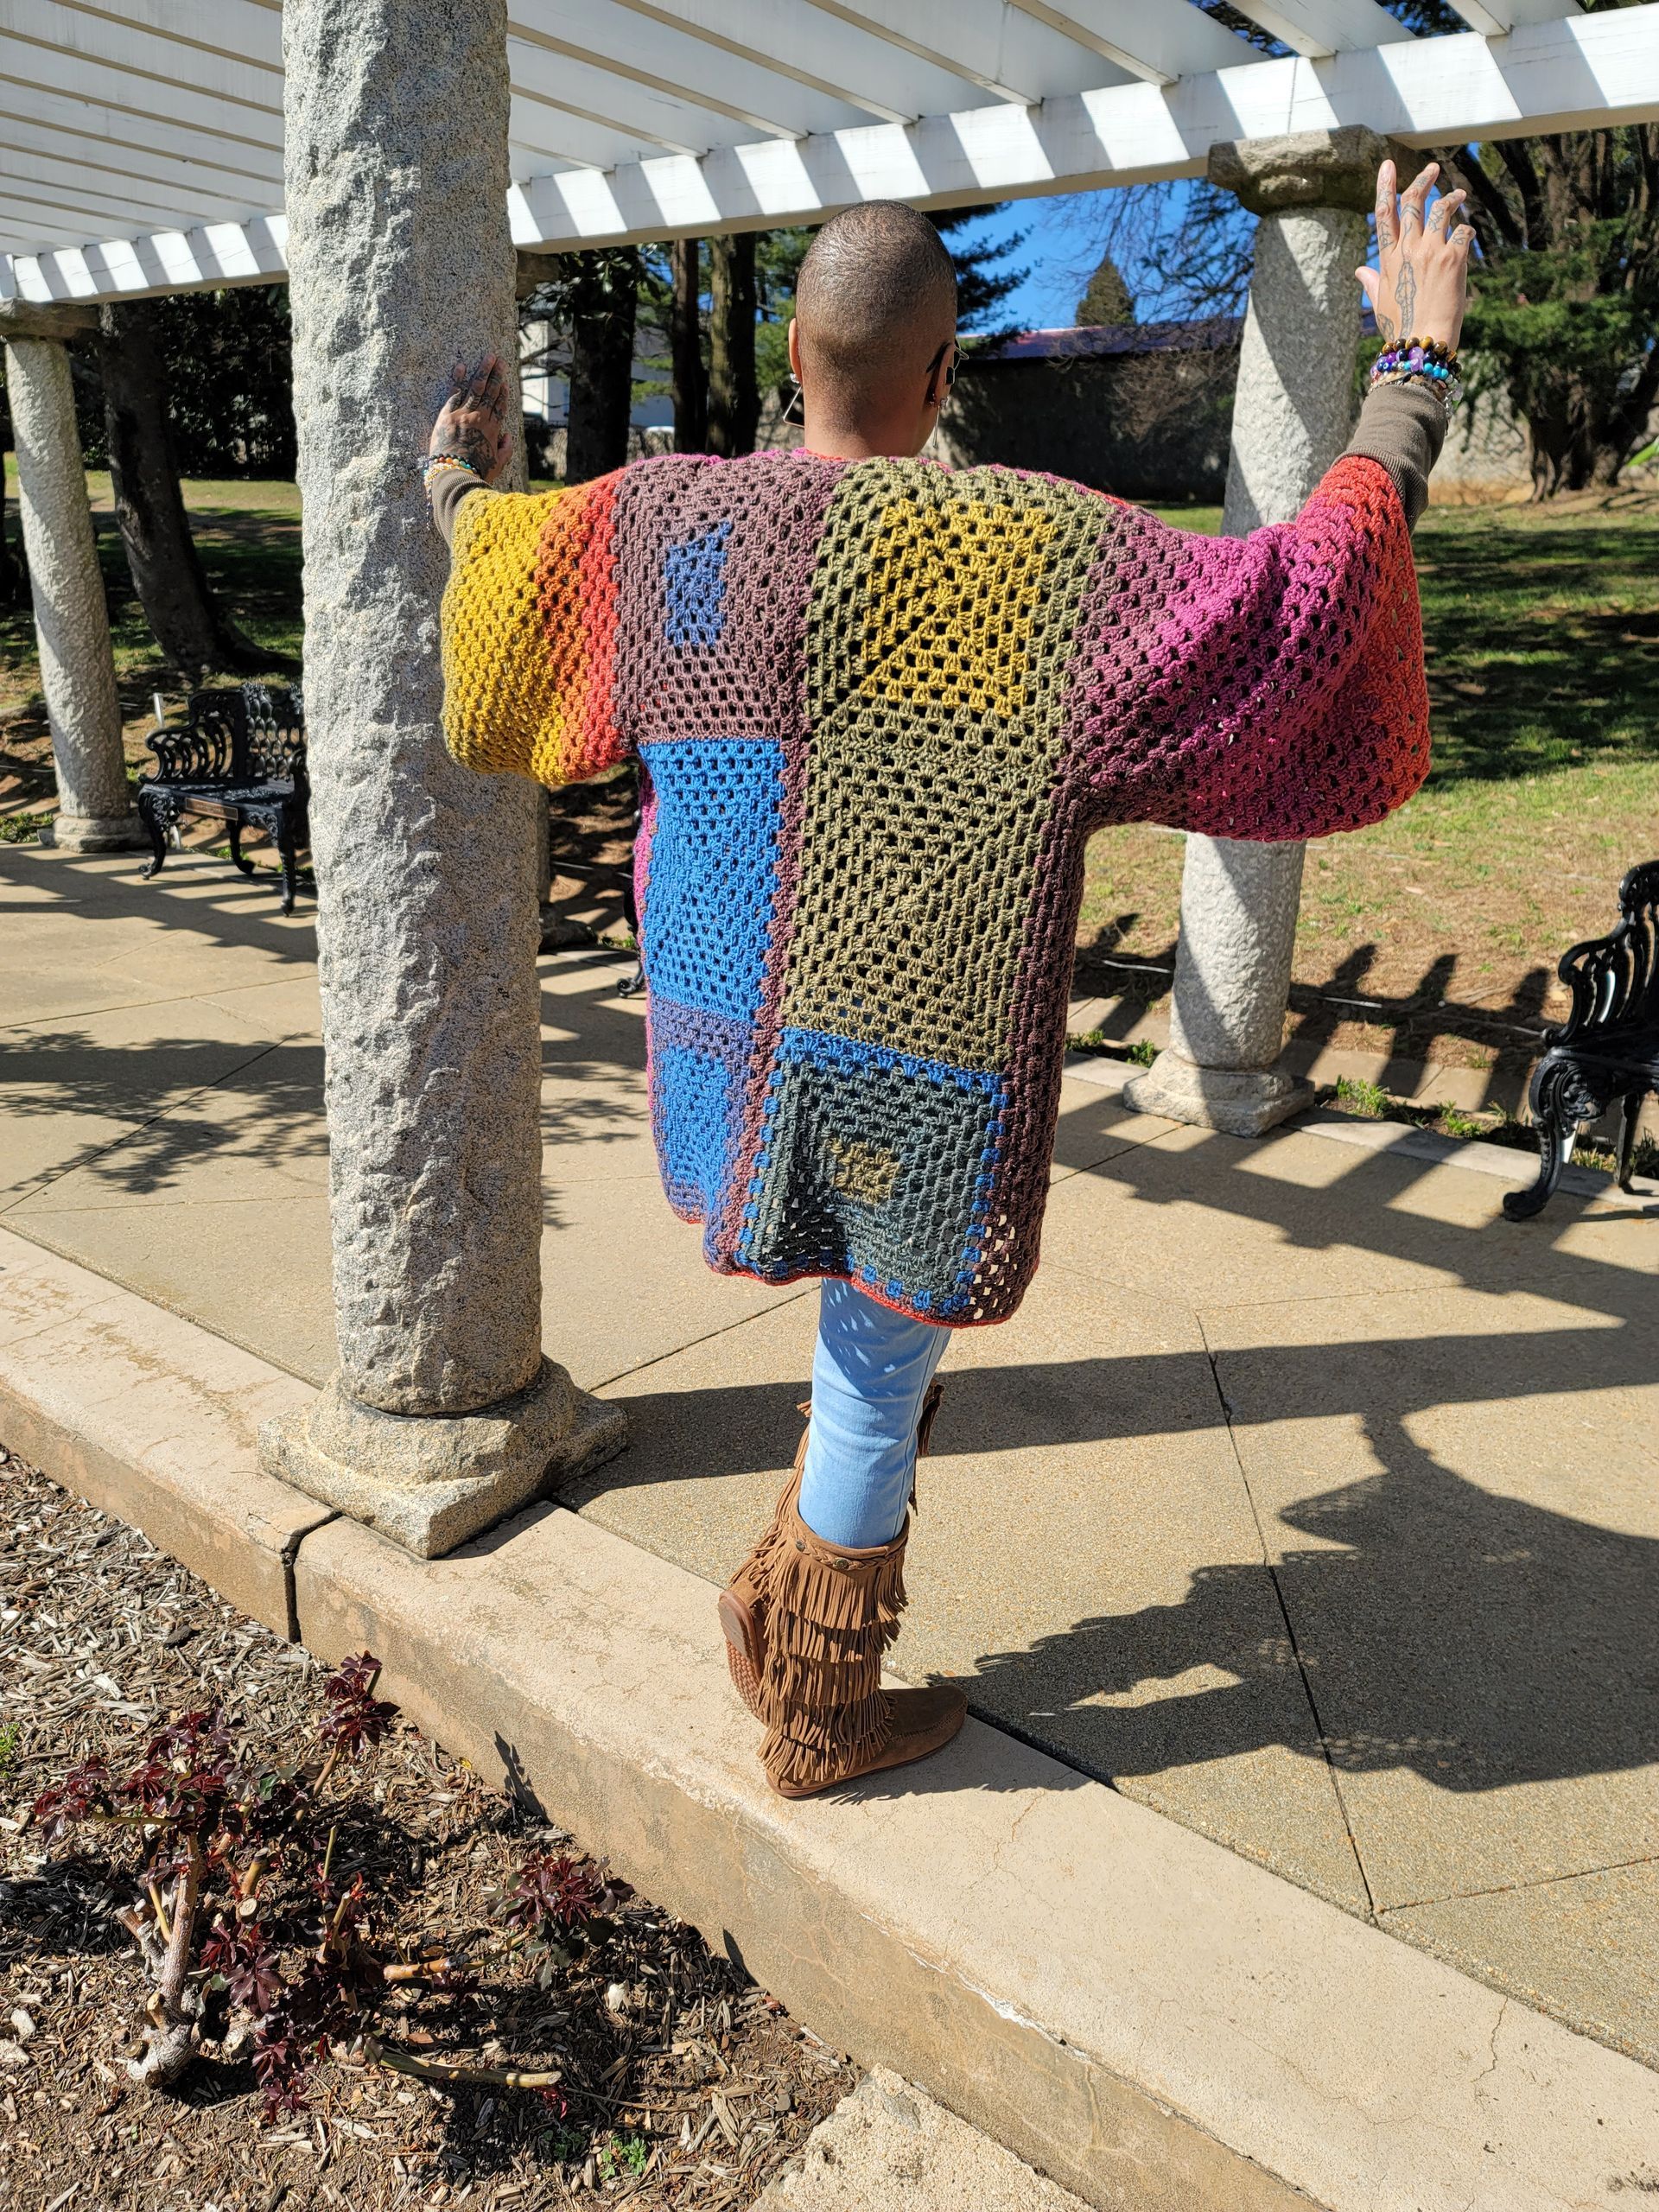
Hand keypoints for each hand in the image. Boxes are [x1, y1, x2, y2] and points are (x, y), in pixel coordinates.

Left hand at [428, 353, 511, 484]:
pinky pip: (454, 393)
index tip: (505, 382)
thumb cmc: (476, 472)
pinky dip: (458, 379)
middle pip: (490, 392)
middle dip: (495, 375)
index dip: (502, 394)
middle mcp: (479, 417)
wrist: (454, 473)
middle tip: (499, 361)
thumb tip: (506, 436)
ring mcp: (463, 414)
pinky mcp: (447, 414)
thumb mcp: (498, 464)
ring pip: (475, 387)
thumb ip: (506, 449)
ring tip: (488, 357)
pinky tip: (462, 367)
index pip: (499, 406)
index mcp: (492, 429)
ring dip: (482, 371)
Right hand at [1356, 160, 1473, 352]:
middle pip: (1412, 202)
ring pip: (1442, 208)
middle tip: (1433, 169)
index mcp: (1389, 260)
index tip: (1388, 166)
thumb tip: (1360, 271)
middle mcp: (1408, 250)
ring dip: (1452, 197)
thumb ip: (1373, 282)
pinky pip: (1463, 229)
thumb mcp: (1381, 304)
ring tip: (1460, 195)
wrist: (1424, 343)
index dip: (1385, 186)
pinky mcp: (1454, 258)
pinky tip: (1467, 236)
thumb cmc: (1402, 328)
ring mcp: (1431, 251)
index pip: (1384, 214)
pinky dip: (1467, 229)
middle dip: (1423, 179)